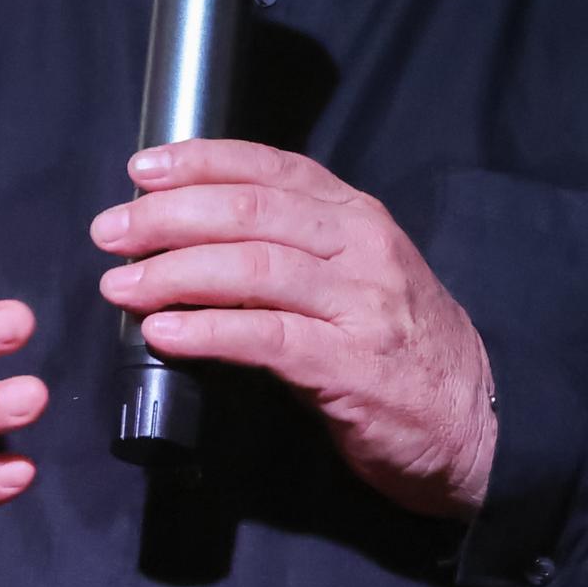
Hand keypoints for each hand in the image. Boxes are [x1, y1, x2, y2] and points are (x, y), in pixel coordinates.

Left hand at [93, 142, 496, 517]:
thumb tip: (193, 242)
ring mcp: (362, 306)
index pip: (271, 167)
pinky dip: (207, 332)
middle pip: (250, 212)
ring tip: (120, 286)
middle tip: (110, 232)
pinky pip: (267, 339)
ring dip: (173, 274)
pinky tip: (164, 335)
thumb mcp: (360, 277)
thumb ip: (296, 251)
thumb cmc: (404, 349)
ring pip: (253, 269)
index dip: (200, 162)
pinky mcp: (353, 368)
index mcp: (357, 217)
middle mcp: (362, 248)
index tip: (141, 170)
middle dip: (168, 217)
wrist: (477, 425)